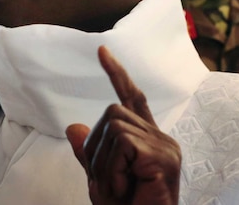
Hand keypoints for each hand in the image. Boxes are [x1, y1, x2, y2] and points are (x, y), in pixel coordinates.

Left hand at [66, 46, 181, 204]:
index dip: (117, 74)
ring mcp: (166, 147)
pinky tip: (122, 187)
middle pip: (113, 113)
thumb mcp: (100, 181)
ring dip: (103, 161)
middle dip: (97, 147)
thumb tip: (73, 127)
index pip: (133, 98)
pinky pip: (121, 143)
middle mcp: (162, 139)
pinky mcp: (163, 156)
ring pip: (114, 126)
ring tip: (117, 187)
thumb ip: (90, 155)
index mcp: (150, 140)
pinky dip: (111, 168)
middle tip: (106, 182)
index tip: (101, 51)